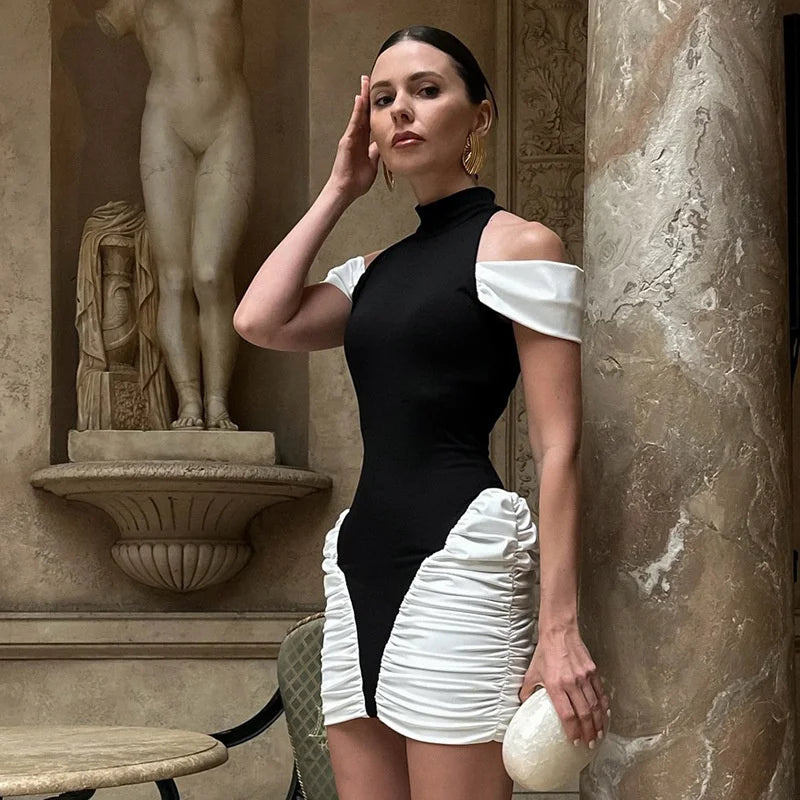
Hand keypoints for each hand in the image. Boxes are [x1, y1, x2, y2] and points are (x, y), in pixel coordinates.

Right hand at [327, 74, 379, 201]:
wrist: (345, 190)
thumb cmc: (356, 181)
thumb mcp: (373, 164)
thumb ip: (377, 152)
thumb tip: (383, 143)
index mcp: (363, 142)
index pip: (370, 120)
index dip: (374, 107)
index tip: (379, 95)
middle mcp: (356, 137)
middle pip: (363, 112)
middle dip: (367, 96)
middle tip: (369, 79)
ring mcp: (351, 137)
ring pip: (358, 114)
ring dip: (362, 97)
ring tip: (364, 82)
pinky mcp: (347, 141)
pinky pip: (354, 123)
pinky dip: (357, 111)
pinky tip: (360, 100)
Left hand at [519, 623, 610, 747]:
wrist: (559, 632)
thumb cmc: (545, 652)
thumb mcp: (532, 672)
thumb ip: (527, 690)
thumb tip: (524, 704)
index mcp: (555, 685)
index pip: (566, 715)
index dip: (572, 730)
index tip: (574, 741)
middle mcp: (571, 683)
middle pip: (584, 714)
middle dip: (588, 731)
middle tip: (589, 742)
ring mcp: (584, 677)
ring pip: (595, 705)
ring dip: (598, 722)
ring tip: (598, 734)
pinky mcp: (592, 671)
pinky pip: (600, 692)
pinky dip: (603, 705)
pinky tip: (604, 714)